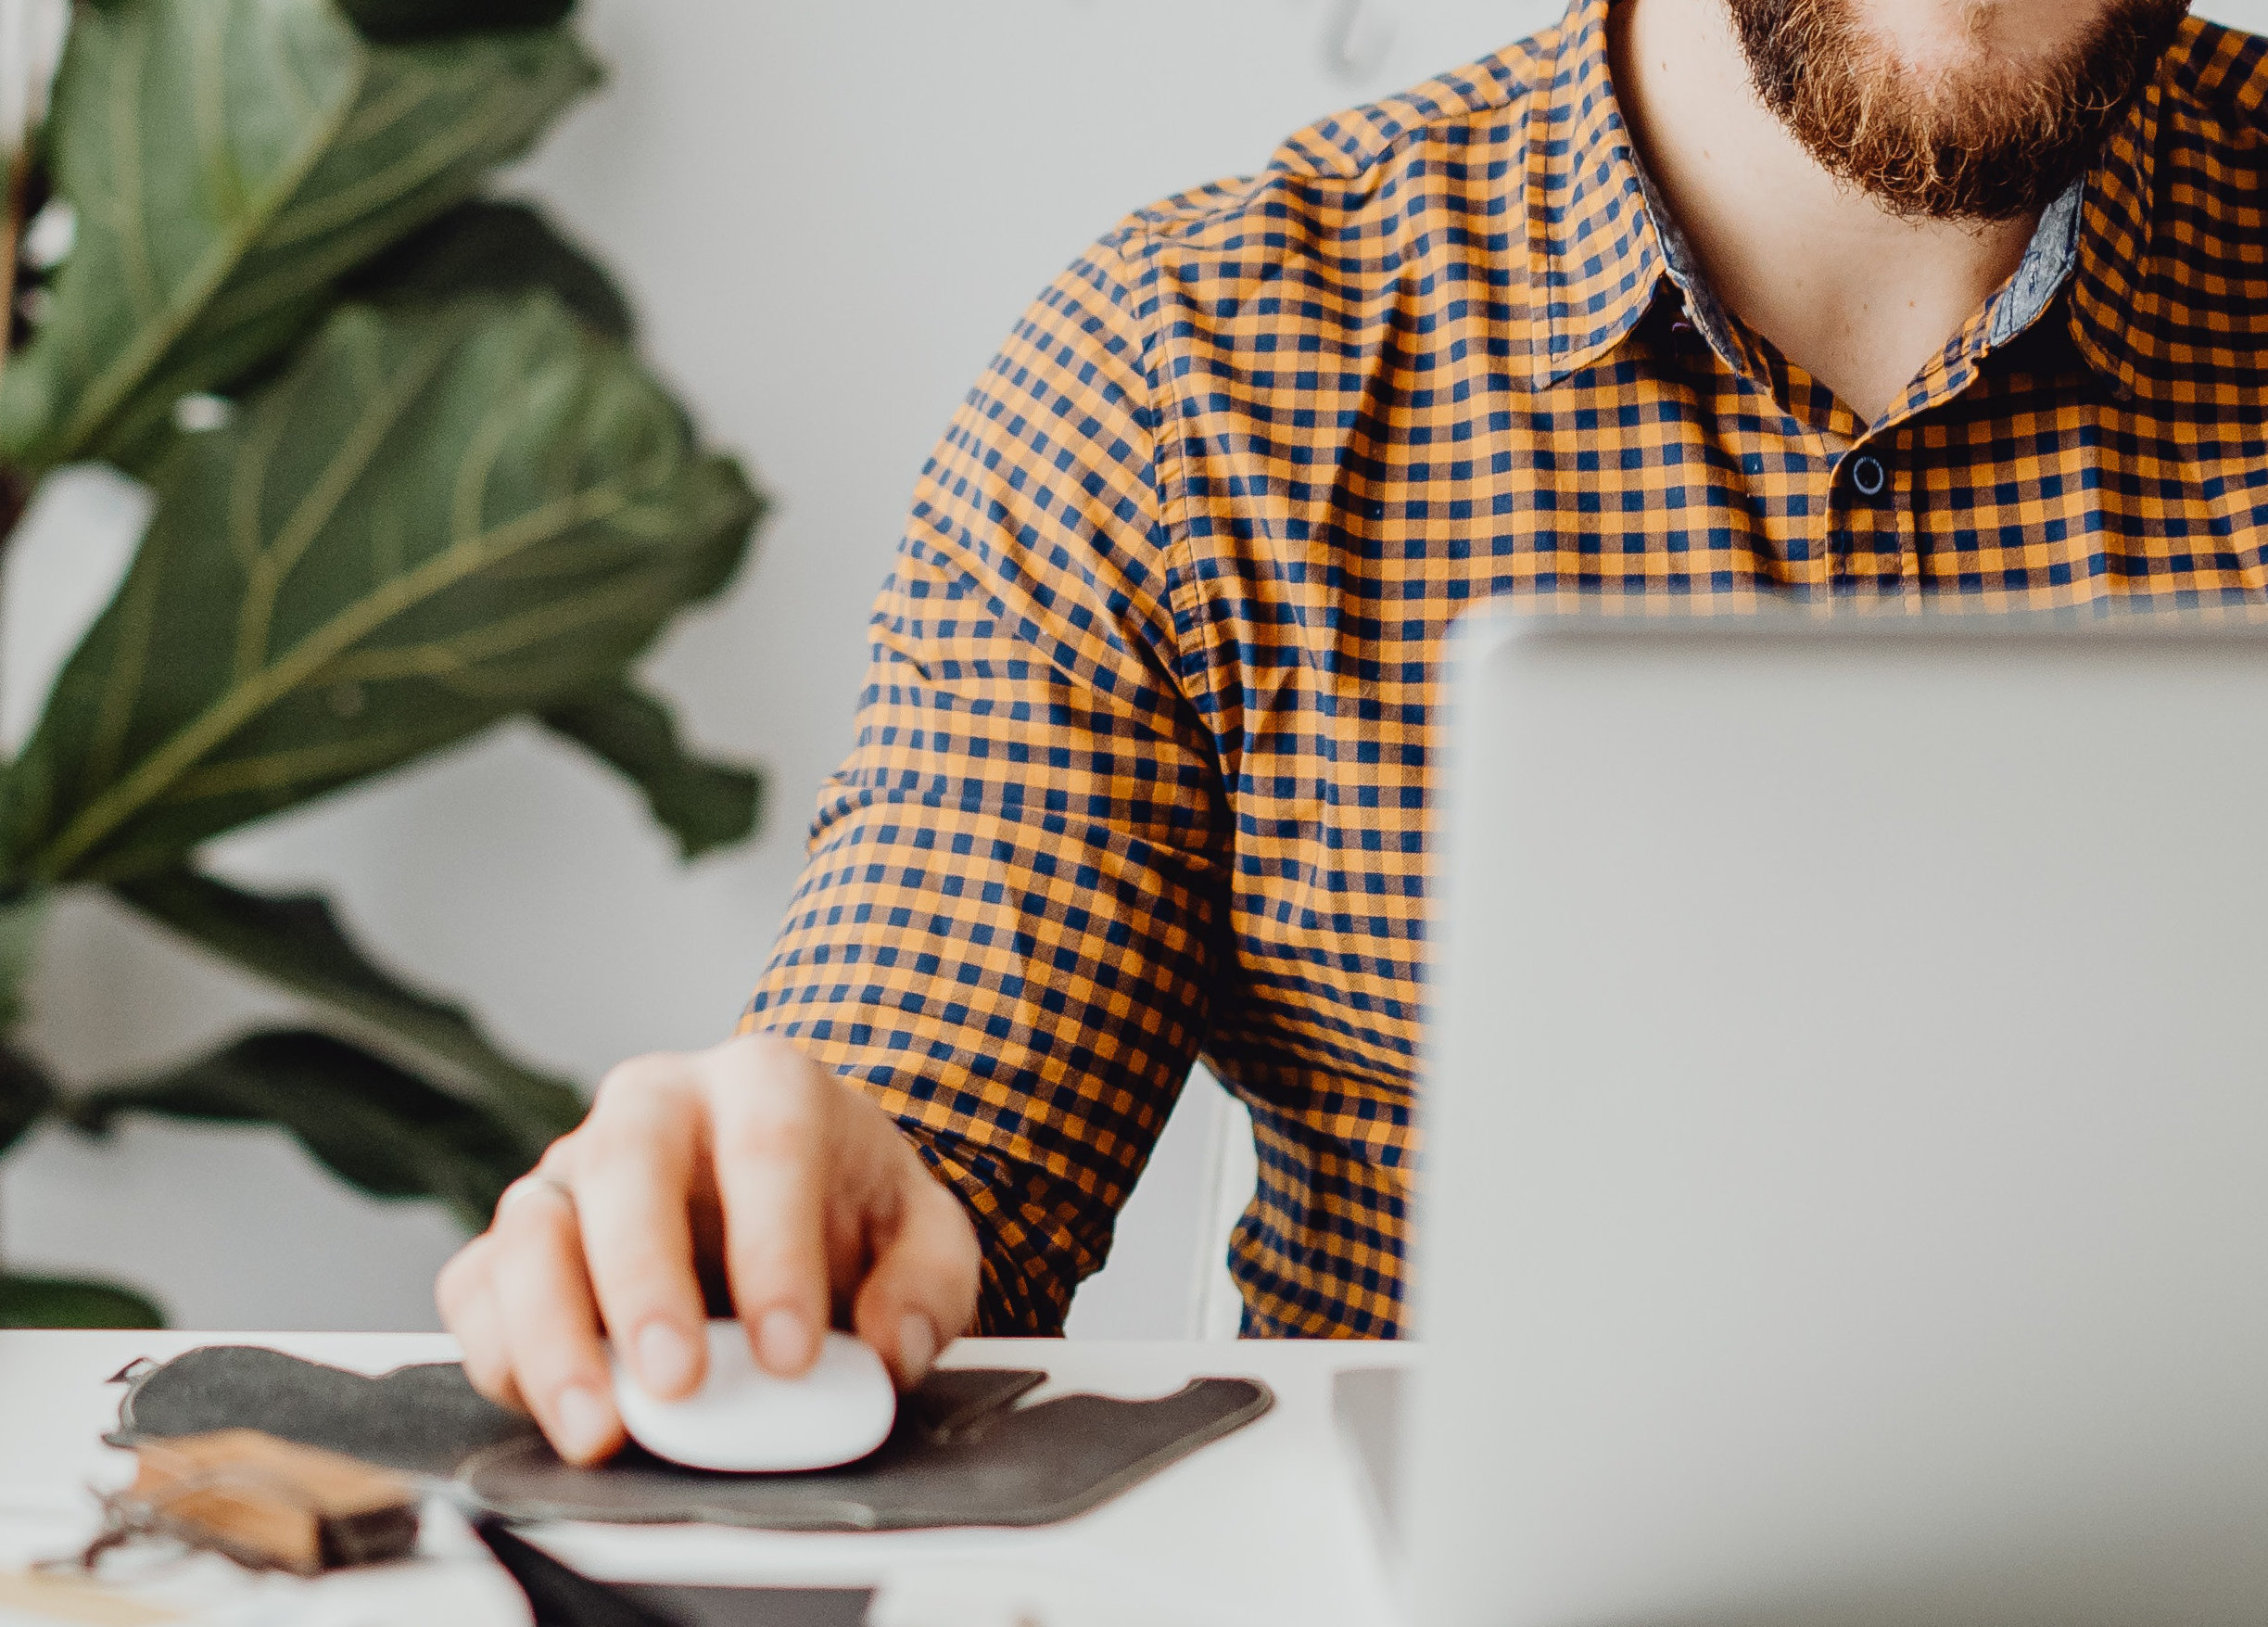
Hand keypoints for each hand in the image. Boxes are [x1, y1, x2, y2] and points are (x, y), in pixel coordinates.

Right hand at [436, 1032, 981, 1465]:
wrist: (789, 1200)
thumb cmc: (848, 1207)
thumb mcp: (923, 1234)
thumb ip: (927, 1285)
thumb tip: (888, 1351)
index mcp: (764, 1084)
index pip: (767, 1144)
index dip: (775, 1249)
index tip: (791, 1353)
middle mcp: (654, 1107)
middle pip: (625, 1163)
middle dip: (645, 1280)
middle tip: (677, 1381)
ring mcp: (574, 1170)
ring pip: (529, 1227)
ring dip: (553, 1334)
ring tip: (600, 1428)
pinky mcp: (519, 1241)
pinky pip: (478, 1289)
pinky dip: (500, 1354)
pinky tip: (551, 1410)